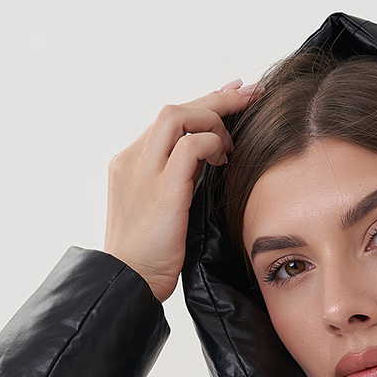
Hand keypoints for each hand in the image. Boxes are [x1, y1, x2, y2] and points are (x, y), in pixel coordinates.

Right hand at [103, 78, 263, 301]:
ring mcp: (144, 172)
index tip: (231, 93)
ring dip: (213, 119)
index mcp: (130, 164)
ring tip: (232, 143)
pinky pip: (190, 147)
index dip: (202, 103)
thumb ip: (178, 182)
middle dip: (216, 98)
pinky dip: (212, 145)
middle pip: (174, 110)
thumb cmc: (149, 258)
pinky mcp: (162, 189)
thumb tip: (207, 162)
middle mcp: (133, 160)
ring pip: (177, 116)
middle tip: (249, 92)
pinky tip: (224, 161)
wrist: (128, 284)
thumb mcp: (163, 210)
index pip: (167, 121)